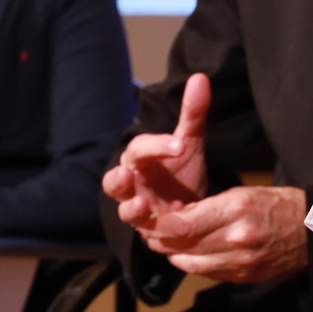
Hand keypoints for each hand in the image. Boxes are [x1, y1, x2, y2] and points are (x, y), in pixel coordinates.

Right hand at [103, 72, 211, 227]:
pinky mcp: (149, 232)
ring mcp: (137, 210)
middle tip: (127, 175)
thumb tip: (199, 77)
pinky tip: (176, 222)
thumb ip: (193, 113)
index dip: (157, 146)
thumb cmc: (180, 170)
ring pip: (124, 211)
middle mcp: (131, 185)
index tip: (180, 145)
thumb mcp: (190, 142)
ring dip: (131, 209)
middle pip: (113, 182)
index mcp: (139, 159)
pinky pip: (147, 233)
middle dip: (117, 180)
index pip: (140, 148)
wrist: (189, 203)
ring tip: (143, 205)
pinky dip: (158, 231)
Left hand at [135, 184, 309, 282]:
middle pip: (181, 246)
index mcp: (235, 212)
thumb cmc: (279, 205)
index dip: (158, 224)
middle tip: (150, 230)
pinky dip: (191, 263)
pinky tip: (188, 253)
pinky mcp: (243, 277)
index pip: (181, 225)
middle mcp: (236, 240)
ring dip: (173, 253)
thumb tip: (177, 217)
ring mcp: (240, 263)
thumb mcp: (245, 193)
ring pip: (189, 263)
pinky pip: (206, 273)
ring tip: (166, 241)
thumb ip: (209, 207)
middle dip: (160, 239)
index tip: (148, 217)